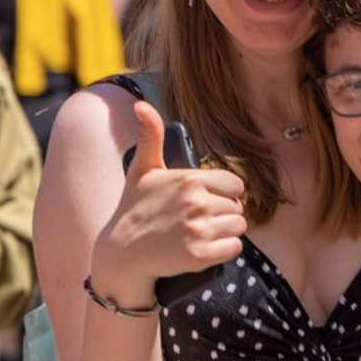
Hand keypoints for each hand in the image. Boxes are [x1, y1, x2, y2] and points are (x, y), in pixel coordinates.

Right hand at [90, 101, 246, 306]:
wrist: (121, 252)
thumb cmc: (134, 207)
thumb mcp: (142, 168)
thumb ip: (150, 135)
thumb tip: (141, 104)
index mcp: (190, 179)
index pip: (235, 185)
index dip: (225, 193)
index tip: (209, 199)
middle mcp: (197, 202)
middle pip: (238, 207)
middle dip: (224, 212)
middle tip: (201, 219)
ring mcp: (199, 230)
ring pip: (239, 227)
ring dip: (227, 231)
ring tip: (204, 232)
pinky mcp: (199, 256)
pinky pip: (234, 248)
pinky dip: (226, 250)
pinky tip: (210, 248)